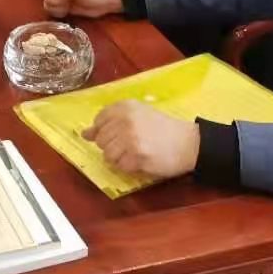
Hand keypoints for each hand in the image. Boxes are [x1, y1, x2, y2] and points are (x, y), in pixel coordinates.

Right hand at [42, 0, 122, 18]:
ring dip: (58, 8)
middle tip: (70, 3)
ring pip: (47, 3)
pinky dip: (58, 12)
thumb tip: (49, 1)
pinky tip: (67, 10)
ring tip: (69, 6)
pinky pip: (51, 9)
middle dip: (58, 2)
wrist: (106, 2)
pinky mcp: (60, 2)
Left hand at [82, 99, 199, 179]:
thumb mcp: (137, 116)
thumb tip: (84, 134)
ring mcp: (130, 138)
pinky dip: (129, 167)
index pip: (99, 121)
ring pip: (108, 155)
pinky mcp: (137, 156)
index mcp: (124, 106)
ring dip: (120, 158)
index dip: (106, 131)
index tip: (120, 134)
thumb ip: (110, 122)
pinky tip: (141, 160)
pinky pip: (120, 166)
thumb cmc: (162, 128)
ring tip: (136, 153)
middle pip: (101, 140)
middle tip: (132, 144)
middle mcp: (125, 120)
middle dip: (113, 146)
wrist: (188, 143)